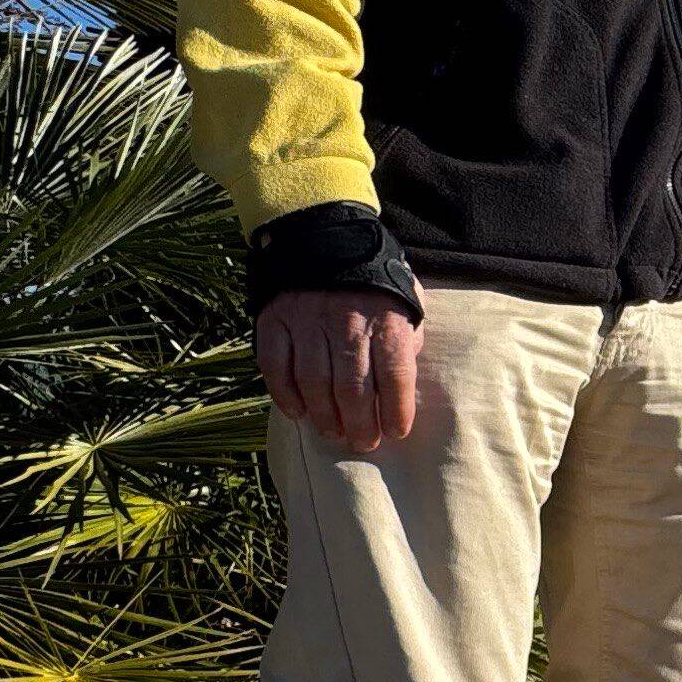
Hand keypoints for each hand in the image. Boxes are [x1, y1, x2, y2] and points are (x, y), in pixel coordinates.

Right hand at [257, 289, 423, 451]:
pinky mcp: (276, 320)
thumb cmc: (374, 285)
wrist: (326, 238)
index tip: (396, 432)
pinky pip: (275, 365)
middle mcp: (346, 321)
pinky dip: (285, 395)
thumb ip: (406, 342)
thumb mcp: (405, 305)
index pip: (395, 374)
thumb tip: (401, 388)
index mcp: (386, 318)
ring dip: (324, 416)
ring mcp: (307, 320)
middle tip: (363, 442)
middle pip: (353, 386)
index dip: (397, 409)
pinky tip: (298, 413)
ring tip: (334, 433)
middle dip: (360, 423)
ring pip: (313, 381)